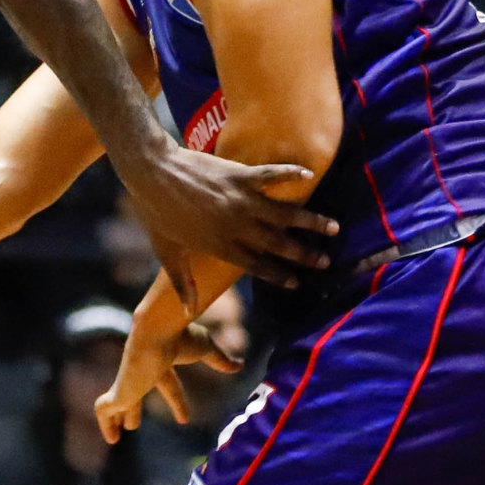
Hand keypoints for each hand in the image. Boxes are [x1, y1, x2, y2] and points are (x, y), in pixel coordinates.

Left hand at [95, 321, 241, 443]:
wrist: (157, 330)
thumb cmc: (181, 336)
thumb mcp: (206, 349)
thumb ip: (220, 360)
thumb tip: (240, 366)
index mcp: (161, 361)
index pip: (169, 385)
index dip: (177, 402)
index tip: (183, 420)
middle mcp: (142, 371)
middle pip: (135, 394)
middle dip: (133, 409)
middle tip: (132, 426)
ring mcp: (129, 381)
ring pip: (117, 403)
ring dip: (115, 420)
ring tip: (115, 439)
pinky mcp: (120, 390)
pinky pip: (105, 408)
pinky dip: (105, 422)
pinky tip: (110, 436)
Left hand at [125, 145, 335, 313]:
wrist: (151, 172)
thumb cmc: (155, 212)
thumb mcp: (167, 251)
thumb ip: (181, 282)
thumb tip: (187, 312)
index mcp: (221, 245)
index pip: (257, 266)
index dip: (278, 275)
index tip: (297, 282)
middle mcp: (236, 225)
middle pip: (278, 244)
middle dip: (304, 254)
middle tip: (325, 261)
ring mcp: (240, 199)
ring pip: (284, 214)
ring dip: (310, 221)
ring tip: (333, 227)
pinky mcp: (240, 175)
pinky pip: (272, 175)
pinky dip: (291, 174)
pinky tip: (308, 175)